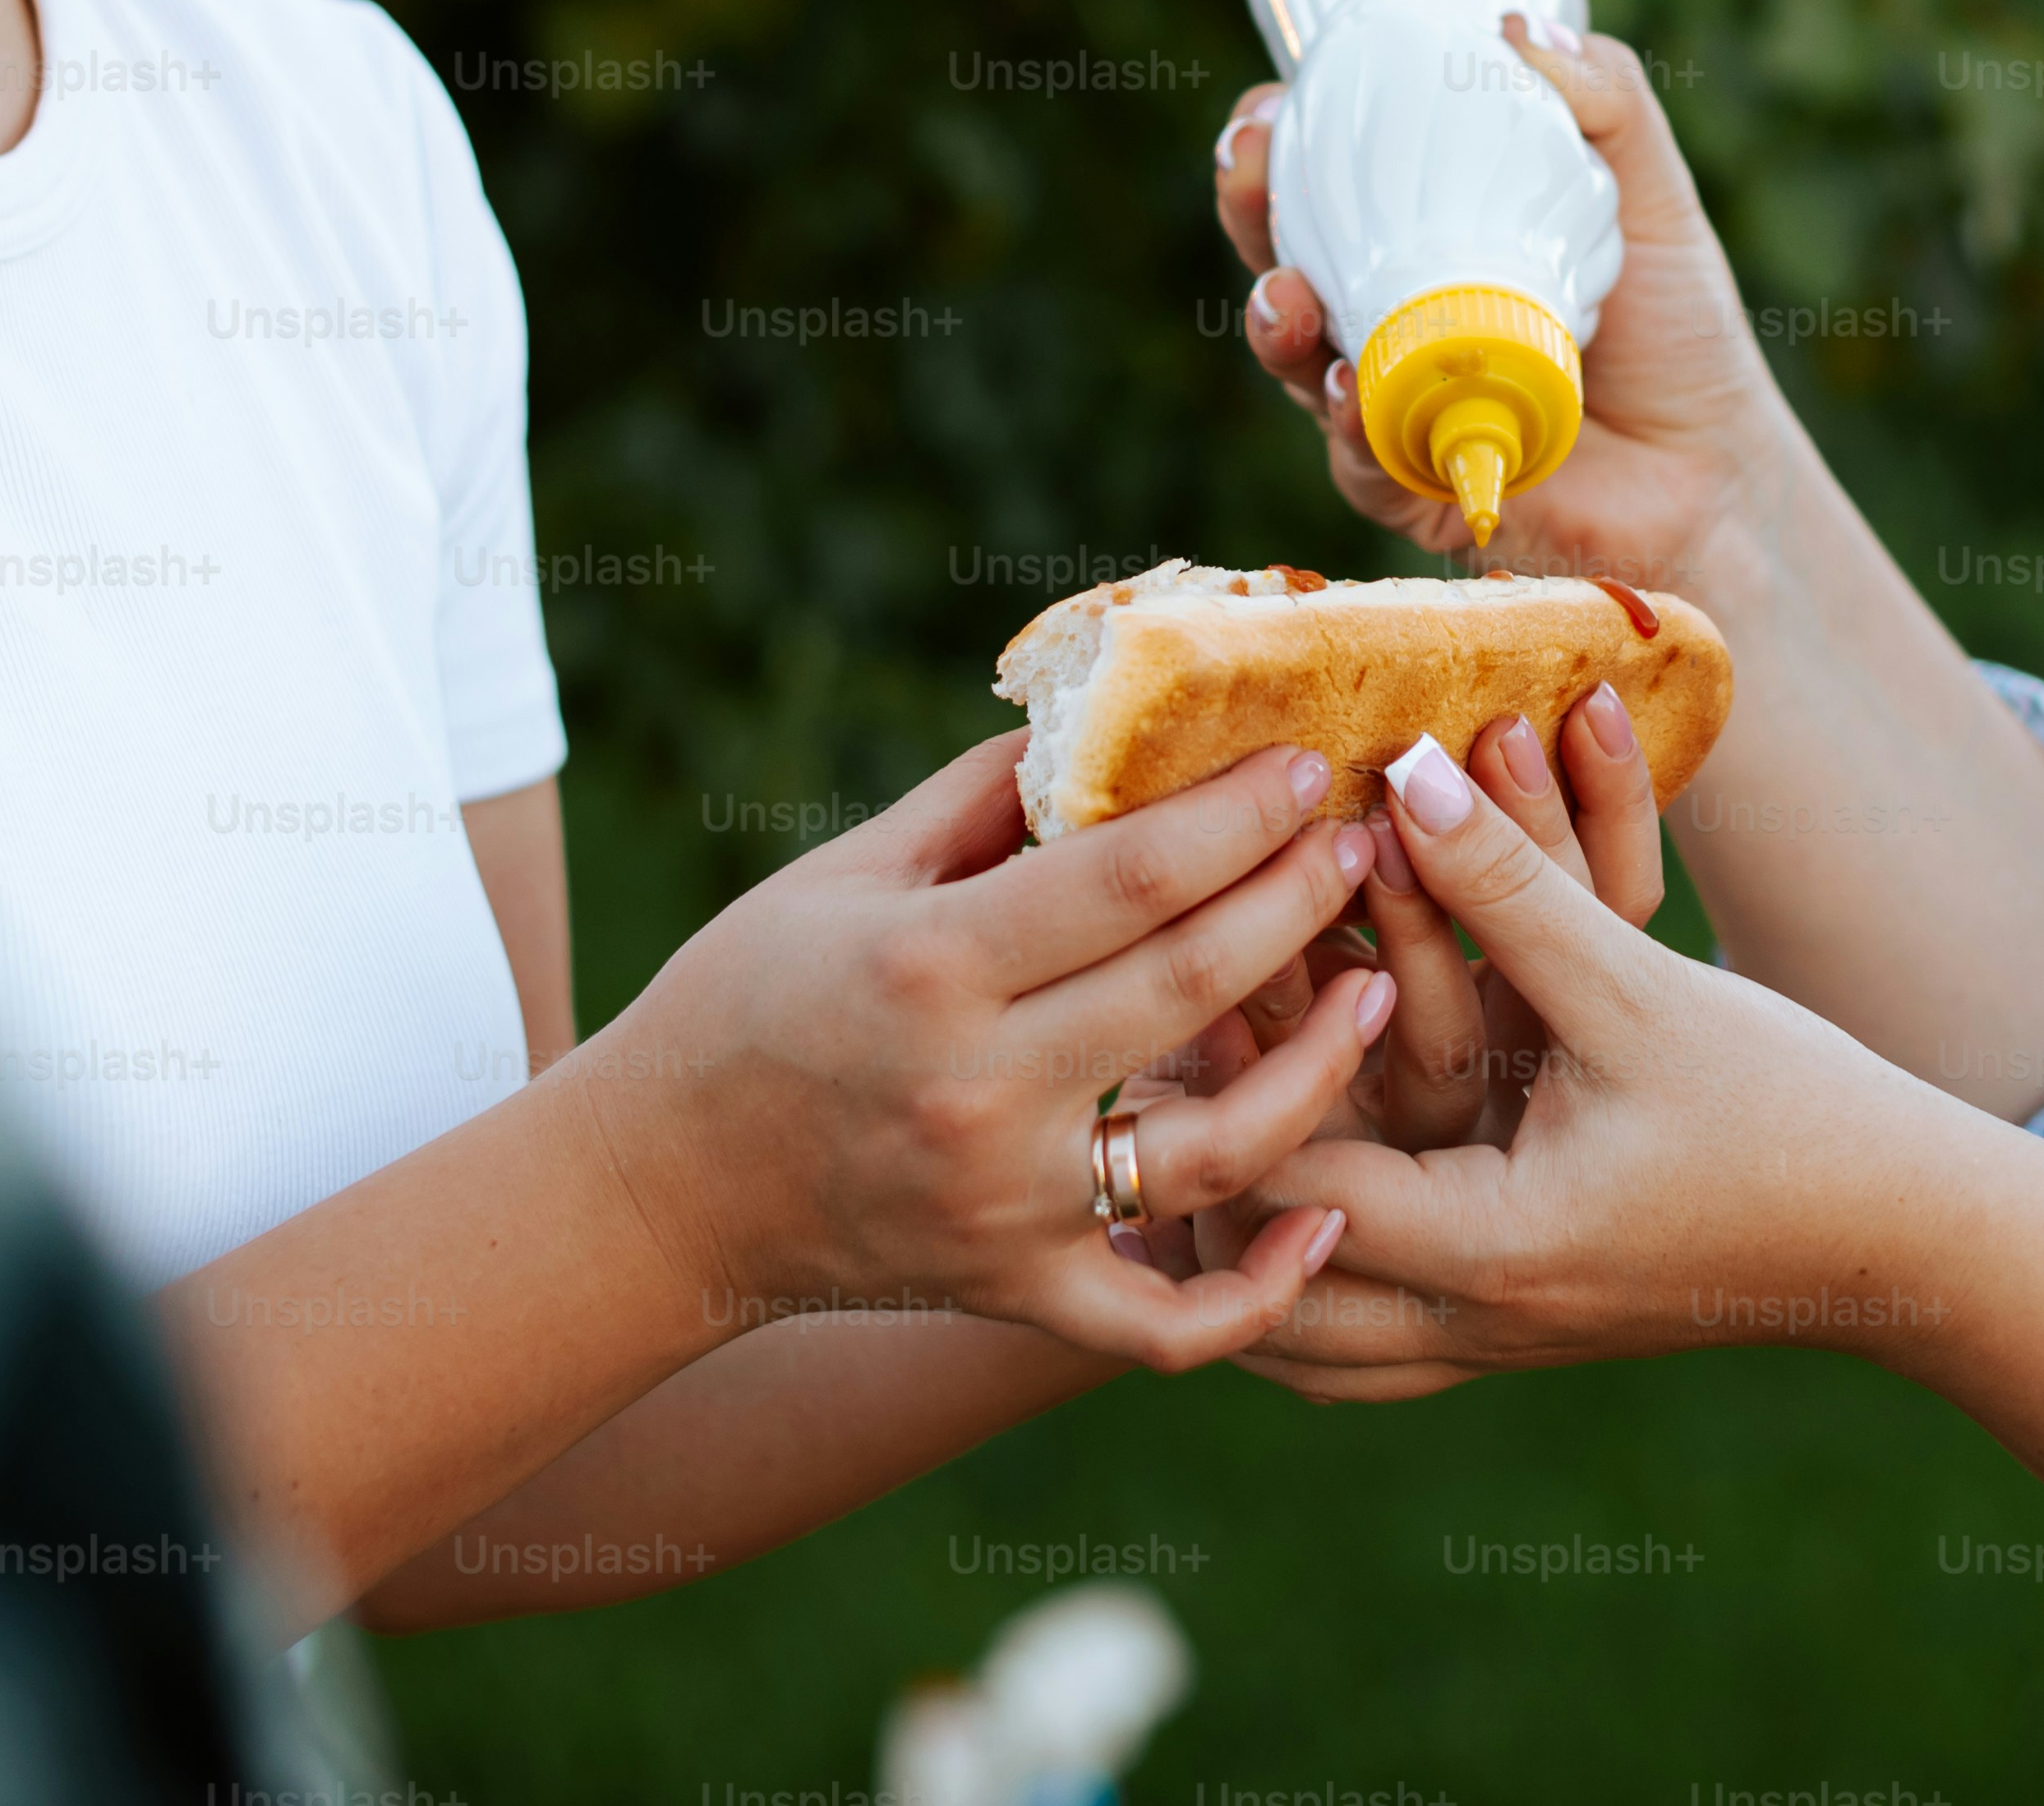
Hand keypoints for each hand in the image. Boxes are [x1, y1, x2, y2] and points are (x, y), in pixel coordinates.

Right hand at [571, 731, 1402, 1371]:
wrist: (660, 1187)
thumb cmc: (746, 998)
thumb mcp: (845, 872)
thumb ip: (984, 801)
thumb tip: (1111, 723)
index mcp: (932, 965)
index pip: (1131, 876)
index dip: (1240, 816)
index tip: (1309, 766)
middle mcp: (979, 1089)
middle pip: (1192, 984)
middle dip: (1303, 901)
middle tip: (1370, 842)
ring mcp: (1008, 1206)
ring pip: (1218, 1148)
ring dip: (1324, 1064)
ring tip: (1383, 983)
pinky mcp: (1019, 1290)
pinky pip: (1169, 1321)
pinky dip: (1262, 1285)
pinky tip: (1330, 1218)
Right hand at [1214, 16, 1791, 590]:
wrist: (1720, 465)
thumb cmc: (1677, 326)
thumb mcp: (1649, 190)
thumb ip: (1605, 98)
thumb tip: (1515, 26)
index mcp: (1427, 237)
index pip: (1323, 180)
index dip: (1275, 141)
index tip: (1268, 105)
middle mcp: (1392, 317)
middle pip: (1286, 256)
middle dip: (1247, 212)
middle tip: (1249, 171)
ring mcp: (1395, 404)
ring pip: (1302, 361)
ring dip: (1277, 322)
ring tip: (1289, 291)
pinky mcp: (1418, 486)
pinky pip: (1360, 459)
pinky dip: (1349, 423)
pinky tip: (1353, 386)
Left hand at [1231, 732, 1941, 1402]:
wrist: (1904, 1236)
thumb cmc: (1787, 1110)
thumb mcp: (1638, 988)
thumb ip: (1514, 890)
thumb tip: (1407, 772)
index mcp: (1488, 1250)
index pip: (1287, 1183)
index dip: (1228, 1082)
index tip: (1183, 994)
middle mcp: (1475, 1321)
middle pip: (1261, 1305)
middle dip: (1201, 1198)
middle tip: (1156, 1090)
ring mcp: (1499, 1347)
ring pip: (1309, 1353)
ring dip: (1246, 1261)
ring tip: (1193, 1161)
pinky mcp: (1527, 1334)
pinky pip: (1373, 1354)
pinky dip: (1317, 1294)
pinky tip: (1289, 1220)